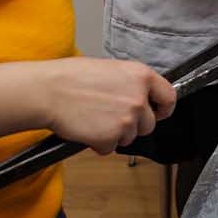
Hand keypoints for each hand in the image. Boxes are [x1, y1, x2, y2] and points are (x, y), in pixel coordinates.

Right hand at [0, 57, 176, 152]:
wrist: (48, 91)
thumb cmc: (72, 77)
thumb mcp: (111, 69)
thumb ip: (131, 83)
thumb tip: (140, 96)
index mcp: (141, 76)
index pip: (169, 97)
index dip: (163, 109)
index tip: (157, 113)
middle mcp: (139, 99)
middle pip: (148, 124)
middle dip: (132, 125)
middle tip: (110, 116)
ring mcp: (126, 120)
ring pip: (129, 137)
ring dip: (114, 134)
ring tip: (94, 118)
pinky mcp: (111, 138)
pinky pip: (110, 148)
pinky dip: (98, 143)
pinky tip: (86, 128)